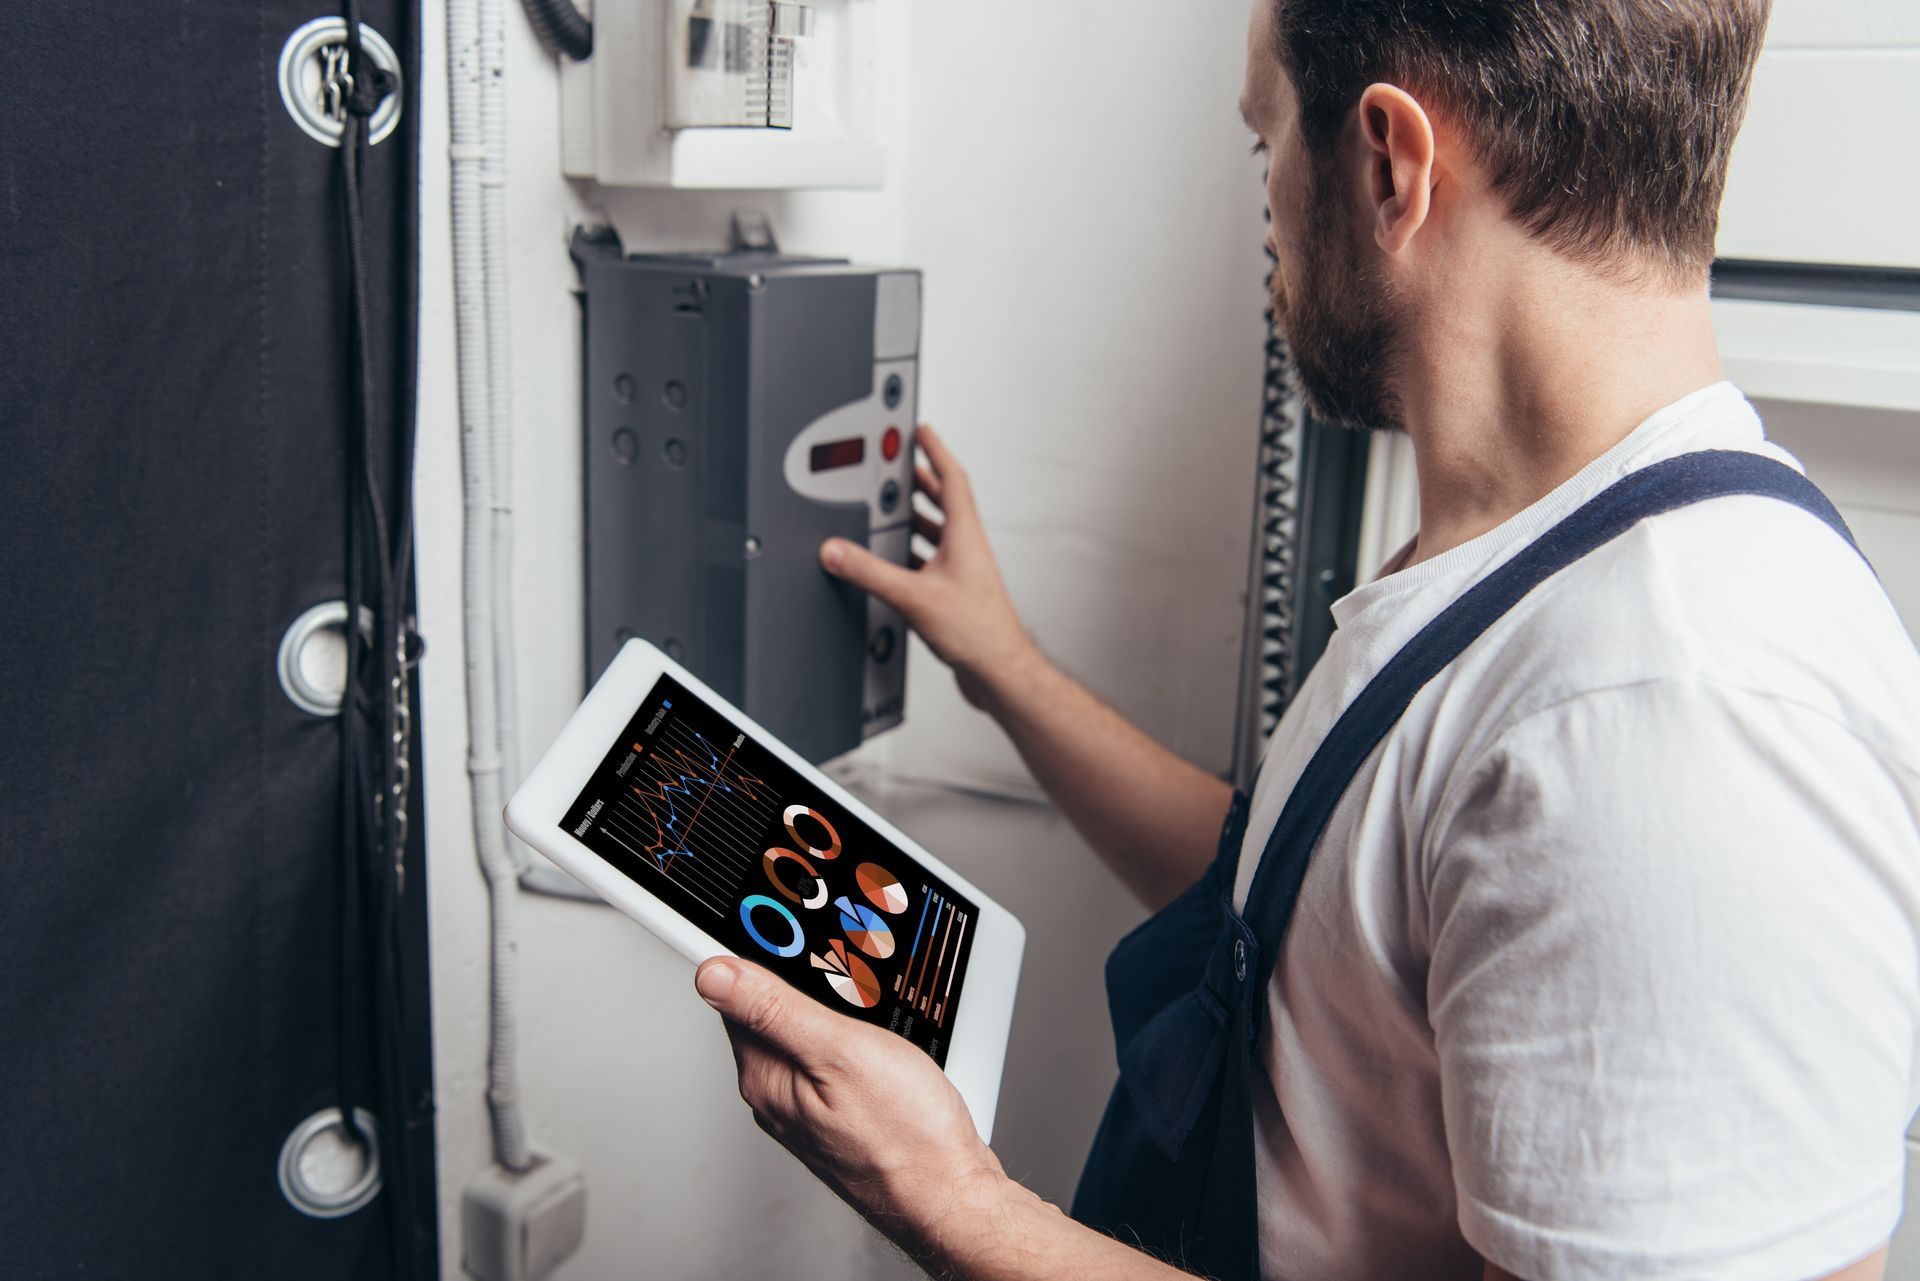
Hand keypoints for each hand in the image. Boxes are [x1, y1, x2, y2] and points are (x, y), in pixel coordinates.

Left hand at [695, 956, 1011, 1260]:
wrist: (950, 1194)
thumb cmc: (905, 1135)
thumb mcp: (840, 1052)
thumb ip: (774, 1009)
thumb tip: (712, 974)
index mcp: (765, 1076)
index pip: (736, 994)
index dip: (763, 954)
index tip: (792, 935)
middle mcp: (776, 1096)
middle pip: (770, 1012)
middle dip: (804, 982)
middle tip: (849, 976)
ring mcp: (807, 1109)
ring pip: (805, 1035)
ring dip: (832, 1012)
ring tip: (870, 1011)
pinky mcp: (838, 1115)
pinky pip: (830, 1061)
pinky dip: (849, 1040)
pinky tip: (879, 1043)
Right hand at [821, 425, 1037, 708]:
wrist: (999, 671)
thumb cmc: (978, 632)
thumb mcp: (912, 597)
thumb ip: (870, 572)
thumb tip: (838, 552)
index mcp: (965, 535)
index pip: (952, 479)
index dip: (936, 451)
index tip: (923, 430)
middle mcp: (968, 549)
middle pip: (944, 501)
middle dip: (921, 479)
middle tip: (901, 462)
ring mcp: (964, 571)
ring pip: (939, 532)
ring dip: (918, 516)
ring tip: (895, 506)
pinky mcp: (957, 594)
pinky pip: (933, 561)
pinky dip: (915, 552)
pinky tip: (898, 561)